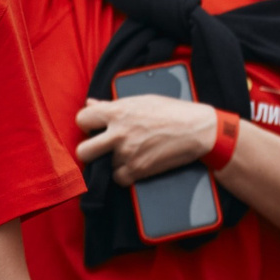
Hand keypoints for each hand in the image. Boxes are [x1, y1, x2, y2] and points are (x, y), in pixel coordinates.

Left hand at [74, 93, 219, 181]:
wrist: (197, 130)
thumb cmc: (172, 111)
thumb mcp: (142, 100)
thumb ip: (113, 104)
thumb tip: (91, 103)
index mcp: (118, 112)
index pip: (82, 119)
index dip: (87, 124)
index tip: (93, 128)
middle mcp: (119, 134)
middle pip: (83, 151)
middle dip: (89, 150)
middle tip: (99, 149)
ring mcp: (127, 154)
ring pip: (102, 166)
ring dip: (112, 162)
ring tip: (127, 153)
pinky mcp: (138, 170)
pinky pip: (118, 178)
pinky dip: (124, 174)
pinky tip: (134, 163)